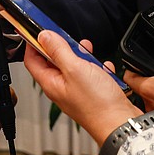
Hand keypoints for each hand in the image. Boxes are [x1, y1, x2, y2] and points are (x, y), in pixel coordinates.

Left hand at [22, 32, 139, 145]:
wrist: (121, 125)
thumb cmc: (98, 104)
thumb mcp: (75, 69)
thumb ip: (58, 50)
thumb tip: (43, 36)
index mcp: (51, 83)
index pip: (32, 60)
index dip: (33, 43)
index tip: (38, 29)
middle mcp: (62, 88)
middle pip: (53, 61)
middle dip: (62, 47)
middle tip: (69, 40)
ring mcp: (77, 91)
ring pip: (74, 66)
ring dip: (82, 56)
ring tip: (90, 53)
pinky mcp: (92, 93)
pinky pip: (91, 75)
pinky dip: (97, 68)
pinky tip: (104, 68)